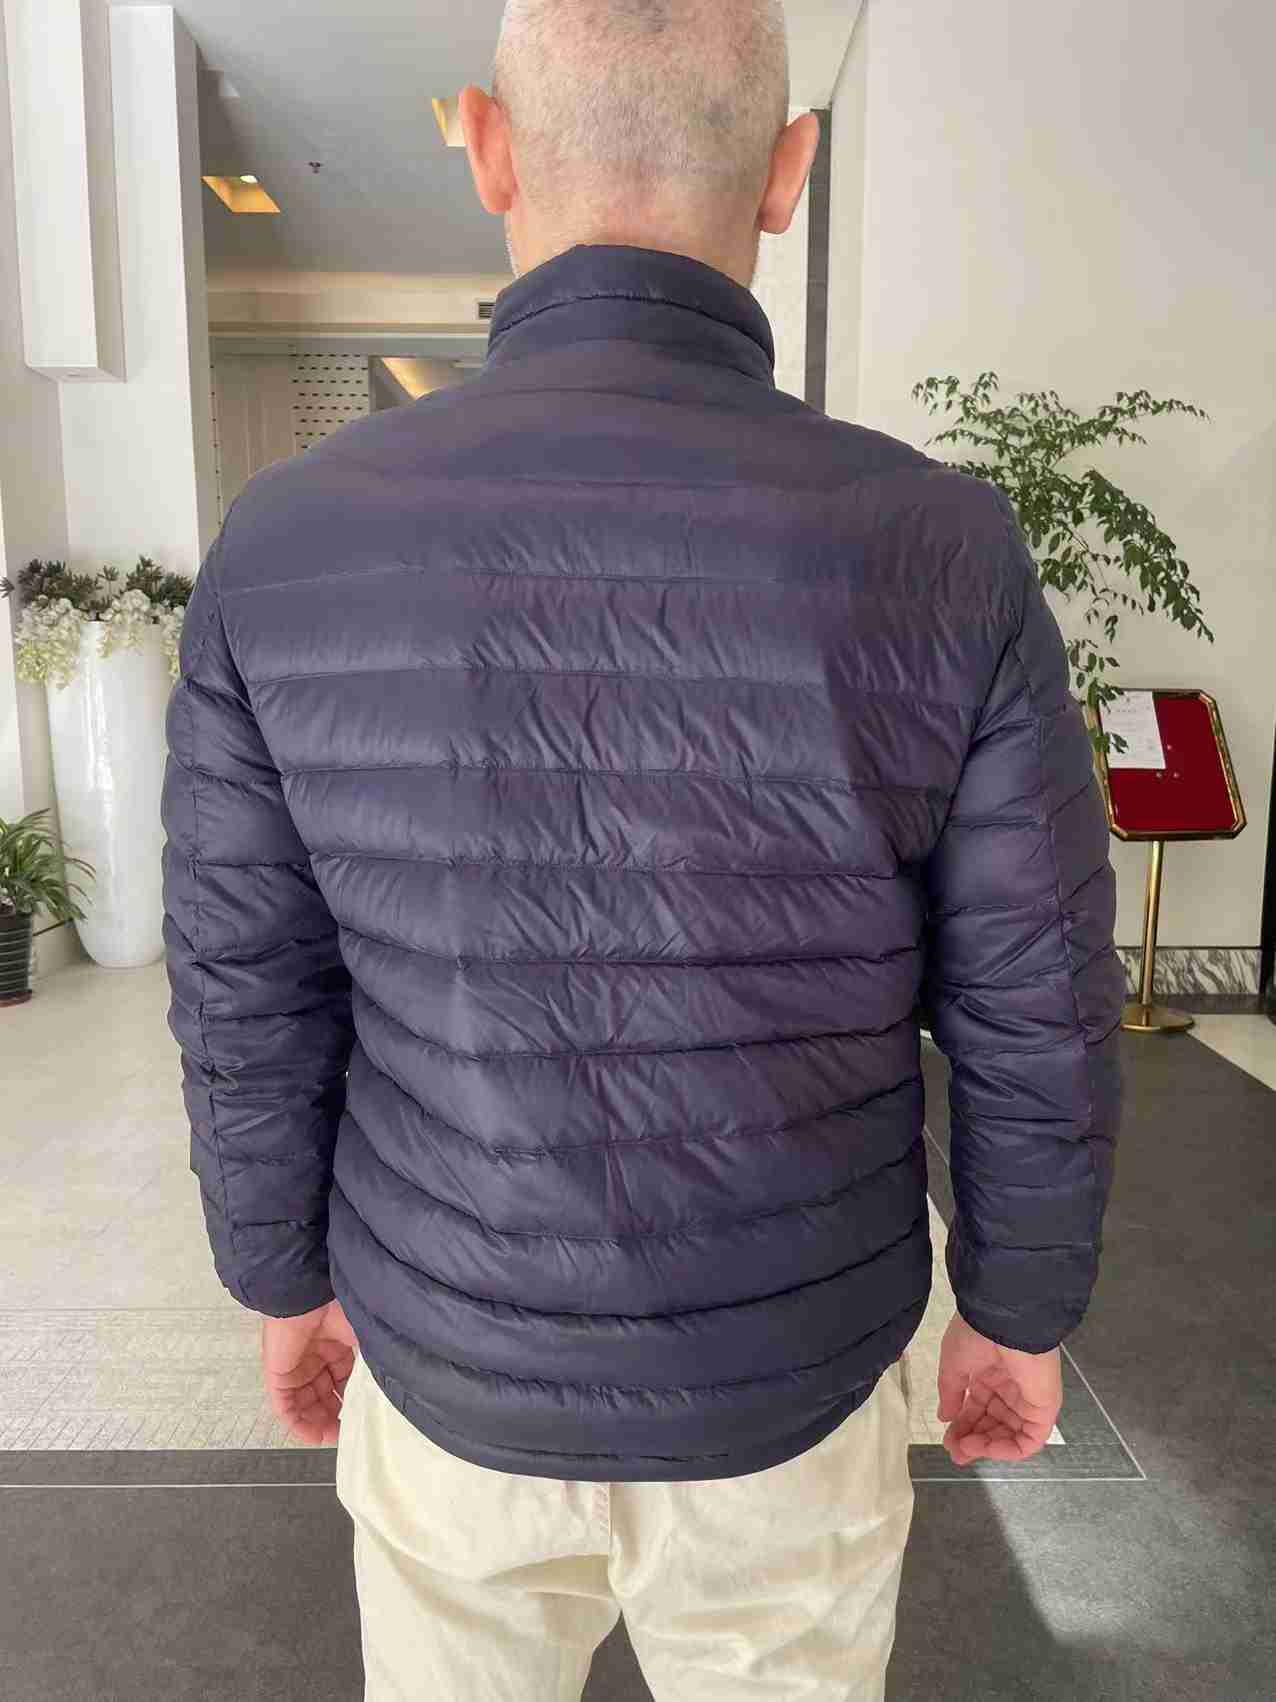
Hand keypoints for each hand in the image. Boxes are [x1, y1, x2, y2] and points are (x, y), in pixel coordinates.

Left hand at [260, 1298, 358, 1445]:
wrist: (309, 1296)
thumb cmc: (338, 1311)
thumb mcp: (362, 1339)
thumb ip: (368, 1365)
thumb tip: (385, 1389)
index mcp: (334, 1350)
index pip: (342, 1384)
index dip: (352, 1403)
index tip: (363, 1420)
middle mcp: (314, 1362)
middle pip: (324, 1398)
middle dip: (336, 1417)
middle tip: (351, 1433)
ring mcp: (295, 1370)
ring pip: (306, 1407)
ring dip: (320, 1424)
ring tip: (336, 1438)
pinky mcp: (278, 1377)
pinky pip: (285, 1408)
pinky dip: (299, 1425)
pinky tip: (315, 1436)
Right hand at [936, 1312, 1061, 1466]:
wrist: (1003, 1320)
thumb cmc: (976, 1336)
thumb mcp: (953, 1365)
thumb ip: (950, 1394)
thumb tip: (945, 1417)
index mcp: (989, 1375)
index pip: (977, 1410)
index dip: (961, 1427)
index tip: (947, 1441)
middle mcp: (1009, 1389)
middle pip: (992, 1425)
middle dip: (973, 1441)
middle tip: (955, 1452)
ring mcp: (1028, 1400)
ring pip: (1010, 1435)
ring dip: (987, 1447)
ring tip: (966, 1449)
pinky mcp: (1044, 1408)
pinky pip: (1030, 1439)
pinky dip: (1009, 1450)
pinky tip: (987, 1449)